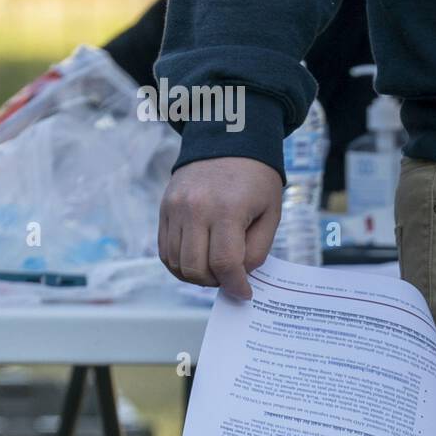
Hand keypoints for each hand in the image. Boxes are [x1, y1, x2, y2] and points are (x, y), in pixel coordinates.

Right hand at [158, 156, 282, 298]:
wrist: (227, 142)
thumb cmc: (256, 181)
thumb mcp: (271, 213)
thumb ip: (257, 249)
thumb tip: (239, 277)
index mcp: (227, 209)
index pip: (224, 262)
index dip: (235, 285)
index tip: (244, 293)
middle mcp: (195, 209)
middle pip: (196, 267)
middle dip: (215, 282)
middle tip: (230, 278)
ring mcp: (174, 209)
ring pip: (176, 263)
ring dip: (196, 276)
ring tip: (215, 268)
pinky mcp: (163, 209)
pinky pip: (164, 250)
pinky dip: (180, 264)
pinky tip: (198, 260)